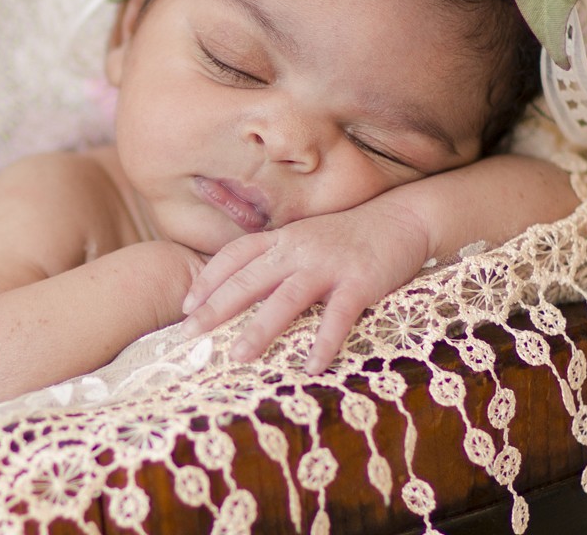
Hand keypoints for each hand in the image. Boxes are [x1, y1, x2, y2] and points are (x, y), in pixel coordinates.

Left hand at [179, 195, 429, 373]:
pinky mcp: (360, 281)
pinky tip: (312, 367)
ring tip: (239, 356)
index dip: (208, 279)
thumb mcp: (307, 238)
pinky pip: (338, 316)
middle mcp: (300, 248)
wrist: (400, 219)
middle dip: (217, 307)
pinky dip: (324, 342)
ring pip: (288, 298)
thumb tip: (245, 289)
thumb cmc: (349, 236)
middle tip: (189, 334)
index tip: (185, 305)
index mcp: (285, 238)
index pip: (236, 255)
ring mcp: (330, 264)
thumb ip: (279, 258)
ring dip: (261, 328)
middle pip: (251, 278)